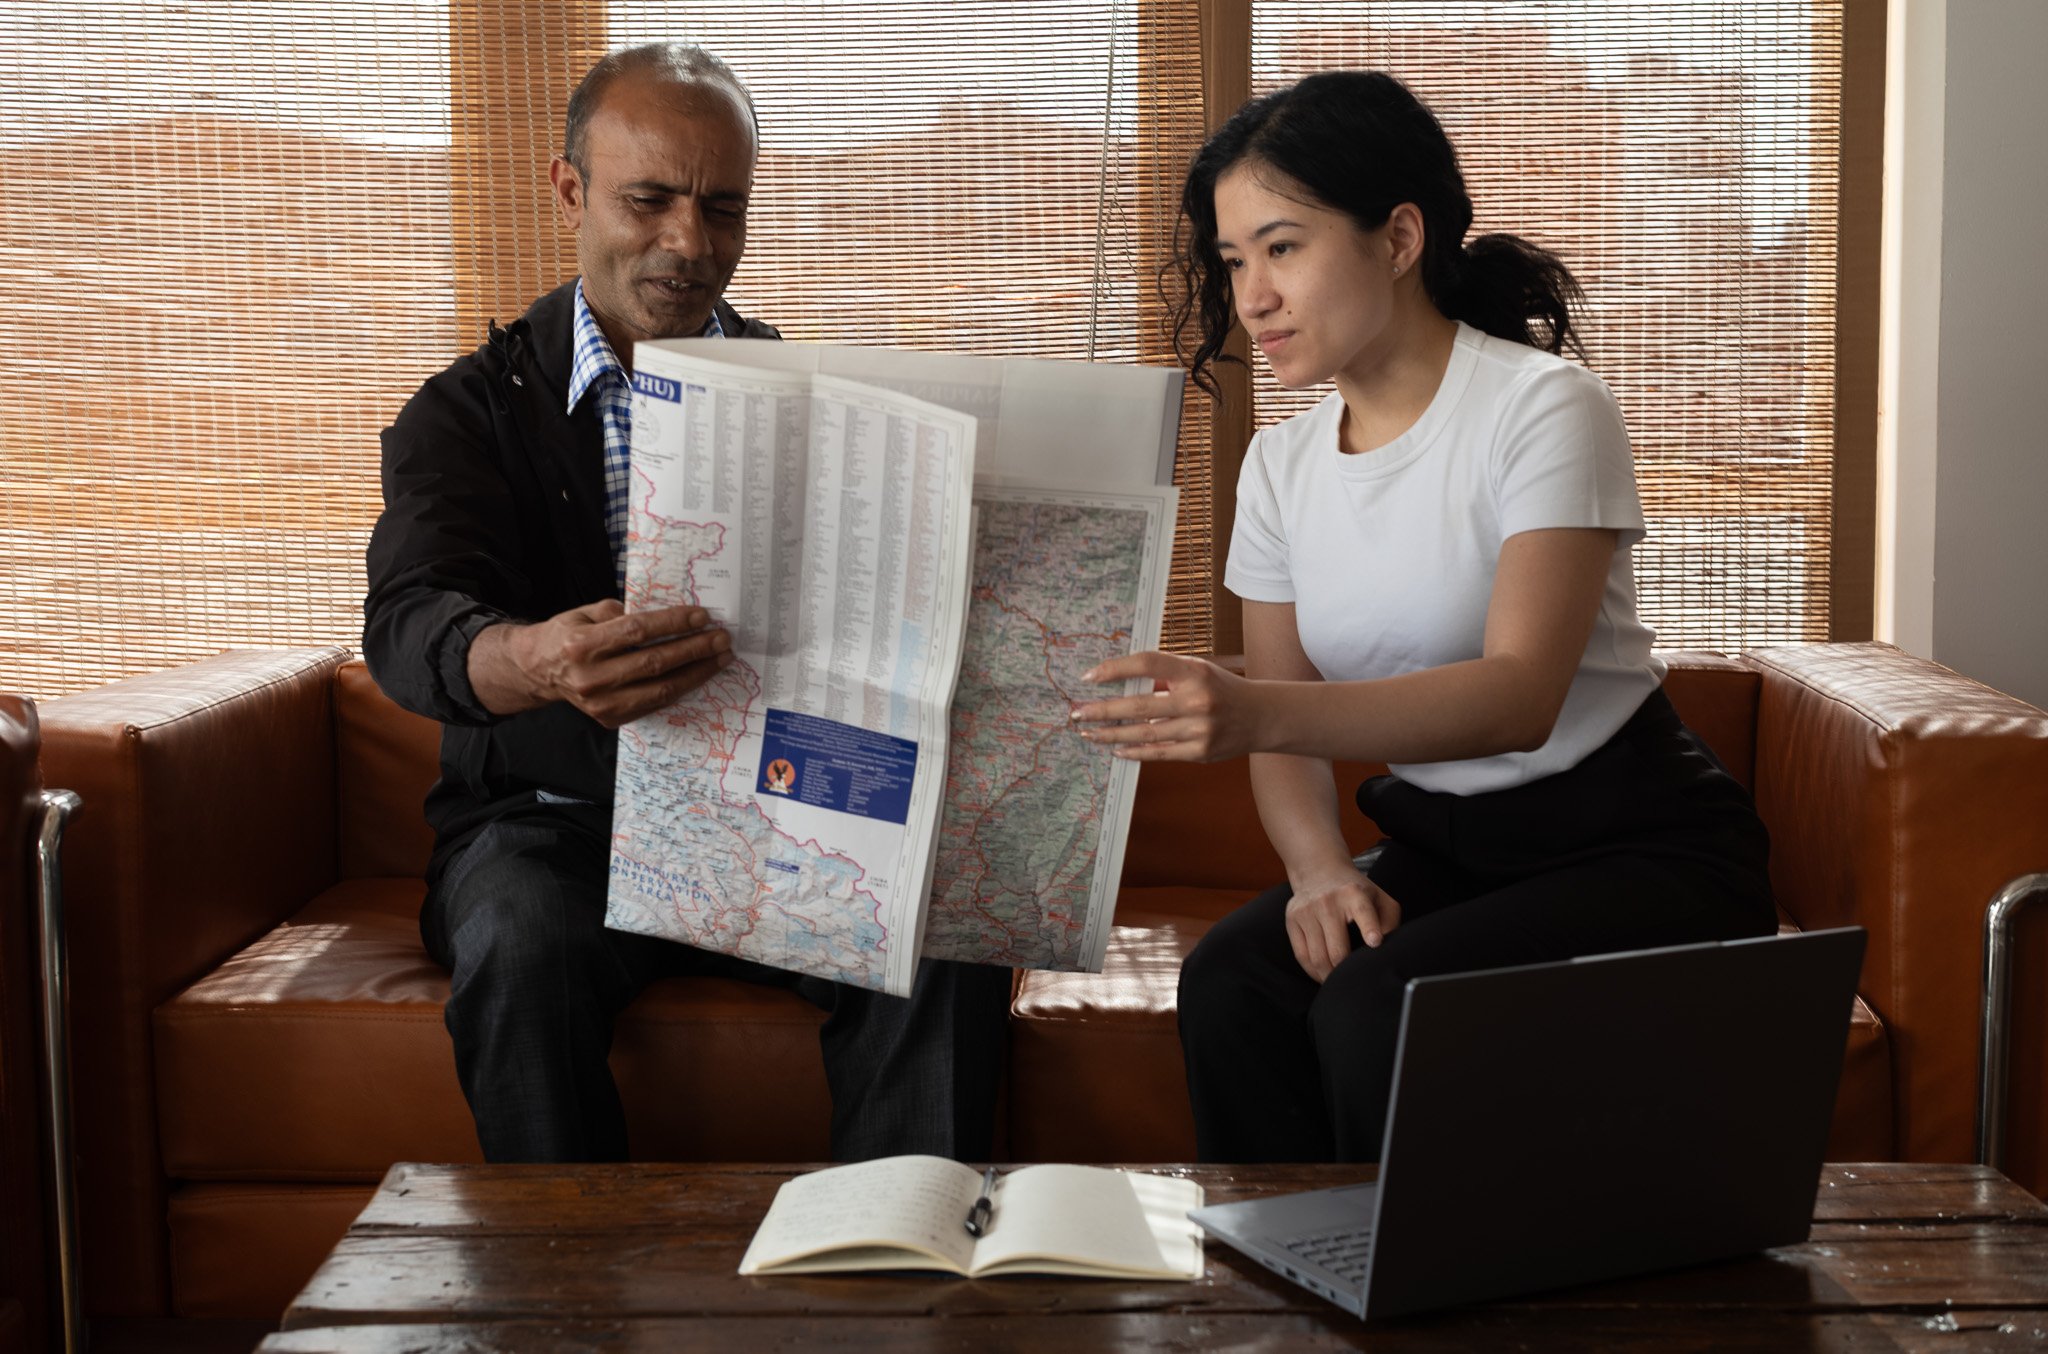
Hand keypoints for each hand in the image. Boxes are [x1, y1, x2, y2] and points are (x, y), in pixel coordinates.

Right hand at [476, 600, 733, 727]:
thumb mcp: (584, 612)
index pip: (637, 631)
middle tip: (721, 638)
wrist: (538, 671)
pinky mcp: (609, 718)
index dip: (673, 623)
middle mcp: (590, 677)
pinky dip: (679, 688)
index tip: (702, 616)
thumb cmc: (566, 635)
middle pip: (654, 662)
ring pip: (660, 689)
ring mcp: (600, 703)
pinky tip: (697, 674)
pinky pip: (654, 704)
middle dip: (694, 649)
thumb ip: (620, 613)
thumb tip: (666, 615)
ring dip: (696, 673)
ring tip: (719, 658)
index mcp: (581, 644)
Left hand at [1068, 651, 1264, 761]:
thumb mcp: (1197, 671)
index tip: (1089, 677)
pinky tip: (1116, 748)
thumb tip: (1119, 683)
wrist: (1261, 716)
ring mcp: (1199, 729)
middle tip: (1077, 713)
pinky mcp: (1200, 753)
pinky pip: (1159, 753)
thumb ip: (1163, 675)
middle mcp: (1197, 700)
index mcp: (1194, 672)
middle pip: (1139, 705)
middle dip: (1103, 710)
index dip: (1115, 669)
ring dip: (1112, 734)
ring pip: (1144, 733)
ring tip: (1090, 733)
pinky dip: (1134, 751)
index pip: (1146, 665)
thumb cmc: (1221, 689)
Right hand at [1284, 869, 1401, 982]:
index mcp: (1354, 893)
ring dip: (1329, 977)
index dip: (1369, 928)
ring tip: (1338, 983)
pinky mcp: (1292, 920)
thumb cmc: (1356, 891)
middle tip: (1356, 984)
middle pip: (1337, 949)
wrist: (1319, 871)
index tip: (1375, 942)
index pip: (1363, 912)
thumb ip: (1389, 923)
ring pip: (1317, 958)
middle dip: (1346, 972)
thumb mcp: (1379, 898)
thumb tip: (1387, 951)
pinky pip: (1302, 955)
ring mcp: (1307, 911)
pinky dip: (1313, 971)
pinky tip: (1323, 975)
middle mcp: (1328, 902)